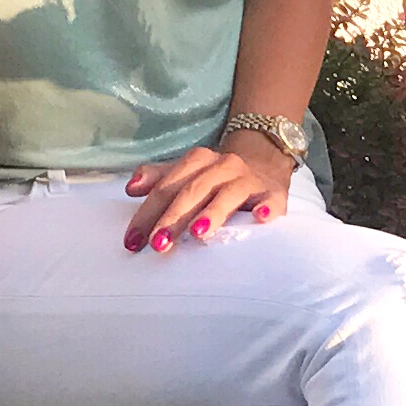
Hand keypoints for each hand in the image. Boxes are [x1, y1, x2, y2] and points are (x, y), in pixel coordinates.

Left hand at [122, 137, 293, 251]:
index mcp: (198, 161)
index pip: (167, 187)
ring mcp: (250, 180)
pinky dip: (266, 207)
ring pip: (229, 194)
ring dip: (213, 212)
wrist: (266, 163)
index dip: (147, 214)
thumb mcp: (188, 174)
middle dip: (174, 218)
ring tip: (197, 233)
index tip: (132, 242)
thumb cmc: (217, 178)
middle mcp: (223, 166)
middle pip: (194, 191)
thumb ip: (158, 179)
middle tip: (157, 244)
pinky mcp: (274, 194)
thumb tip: (130, 188)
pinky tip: (260, 217)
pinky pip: (271, 200)